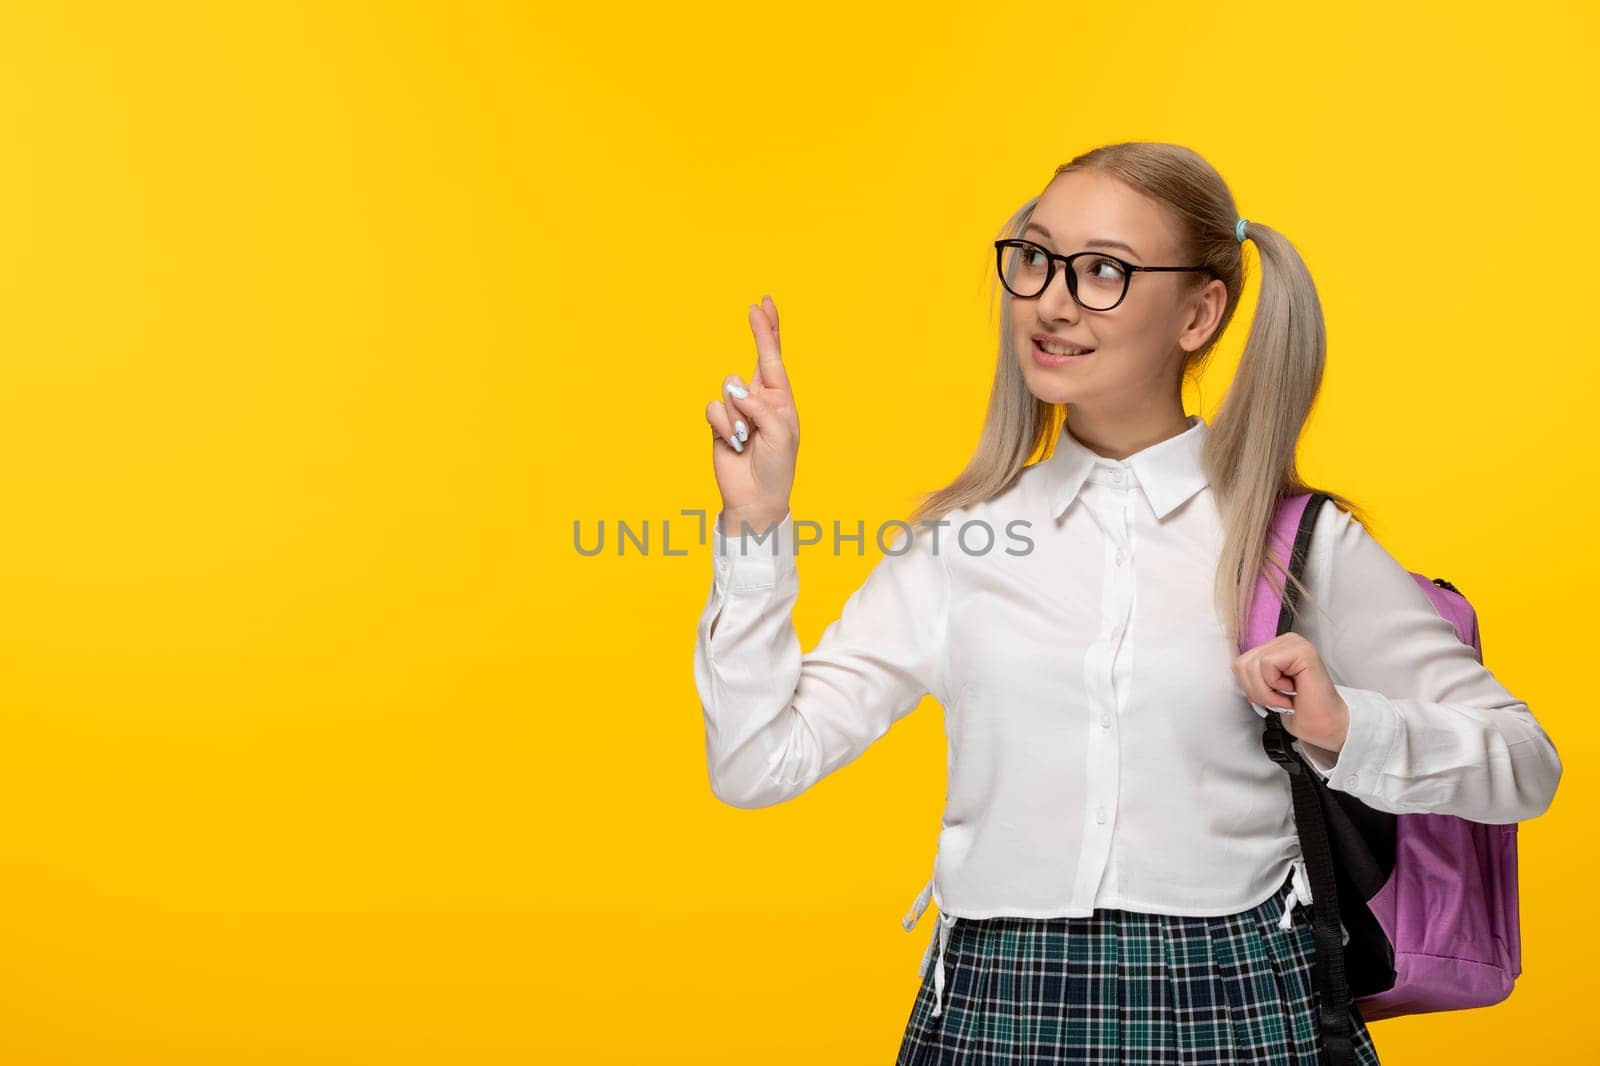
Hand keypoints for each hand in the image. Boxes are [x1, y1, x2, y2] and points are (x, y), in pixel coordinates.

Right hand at [705, 295, 798, 534]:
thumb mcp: (780, 433)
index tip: (764, 305)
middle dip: (758, 332)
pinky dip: (725, 426)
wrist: (756, 497)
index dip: (769, 331)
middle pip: (755, 357)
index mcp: (780, 399)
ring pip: (729, 388)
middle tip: (757, 306)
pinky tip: (734, 443)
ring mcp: (738, 409)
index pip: (774, 358)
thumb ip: (760, 407)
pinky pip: (714, 409)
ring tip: (748, 438)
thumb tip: (734, 390)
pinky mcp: (719, 422)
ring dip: (739, 414)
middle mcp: (759, 398)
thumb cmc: (777, 466)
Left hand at [1231, 632, 1350, 751]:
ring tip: (1287, 696)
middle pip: (1242, 665)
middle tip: (1281, 699)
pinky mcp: (1302, 650)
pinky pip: (1267, 664)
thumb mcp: (1264, 688)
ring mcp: (1294, 643)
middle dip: (1257, 691)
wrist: (1323, 726)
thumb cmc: (1299, 710)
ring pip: (1252, 665)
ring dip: (1267, 691)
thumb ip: (1250, 674)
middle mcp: (1285, 642)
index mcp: (1275, 649)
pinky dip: (1275, 686)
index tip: (1272, 698)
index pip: (1239, 664)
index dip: (1250, 688)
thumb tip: (1235, 667)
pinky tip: (1294, 691)